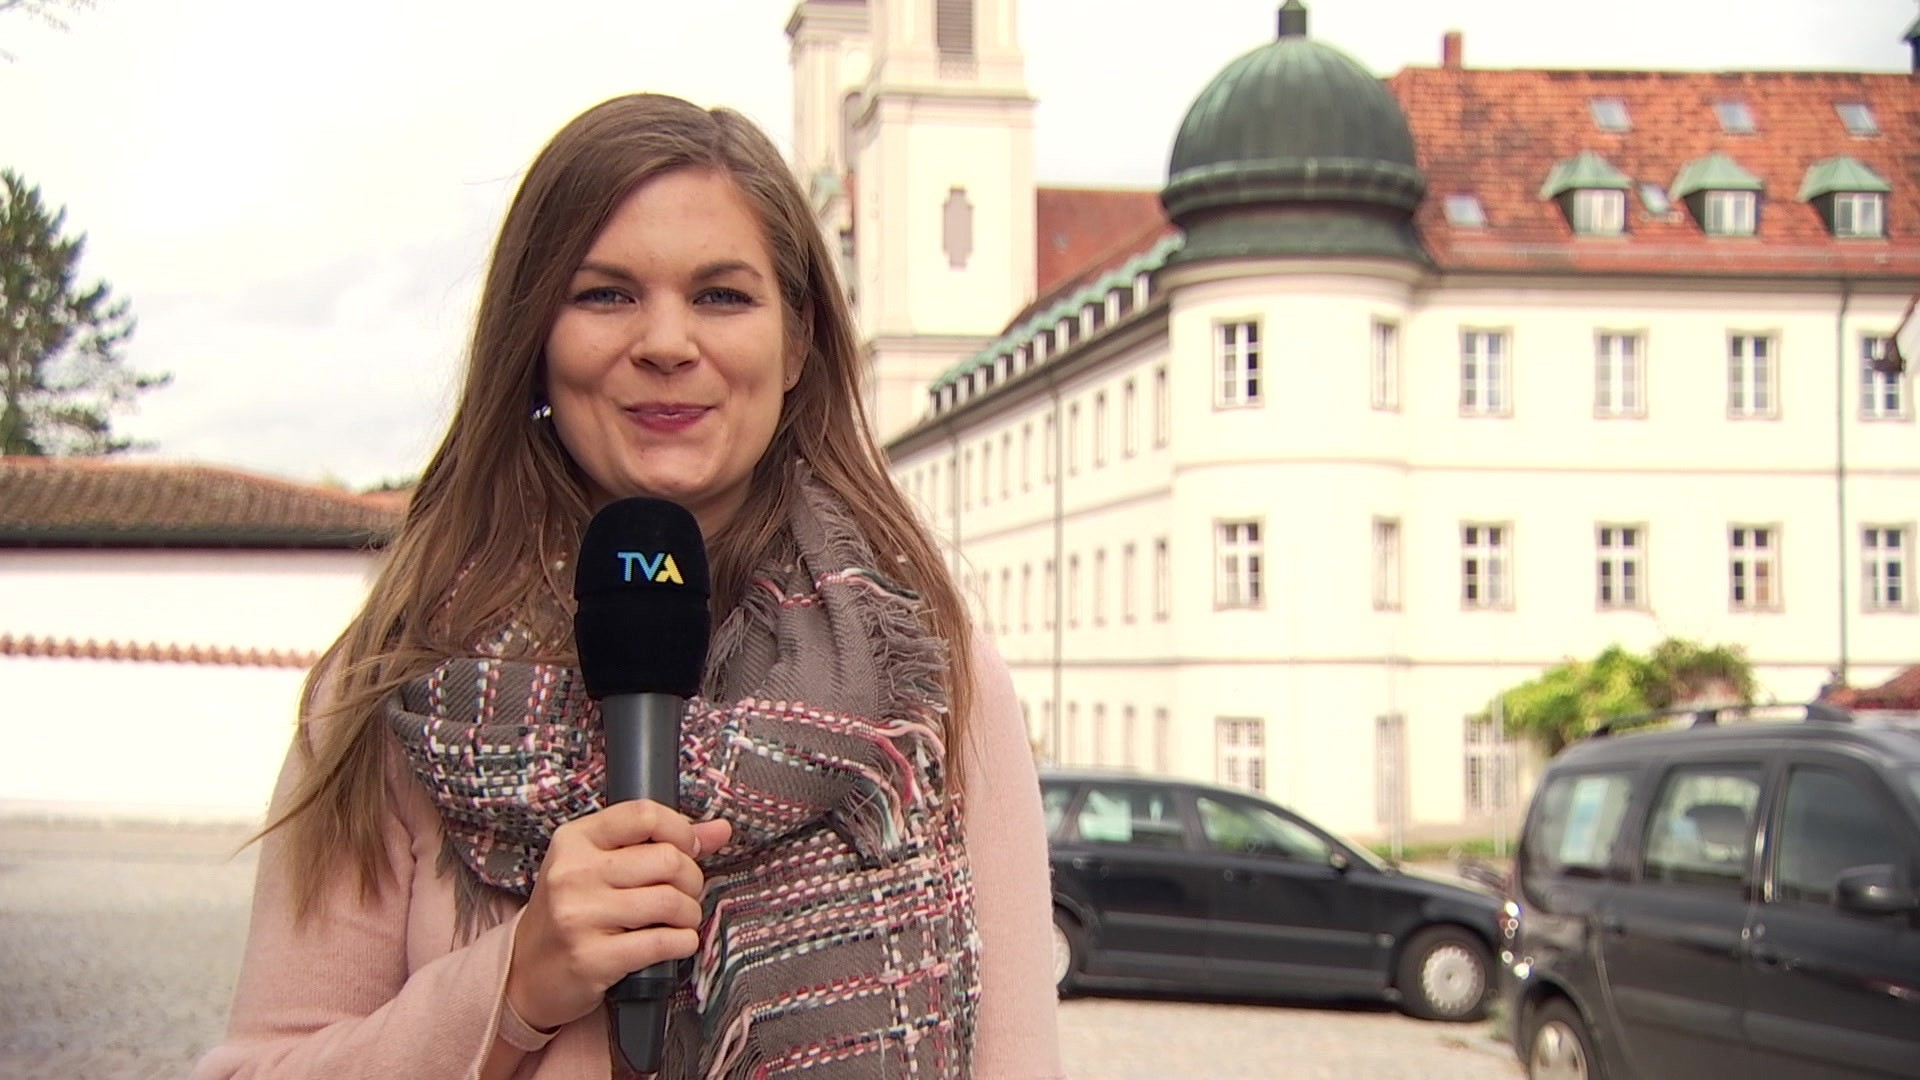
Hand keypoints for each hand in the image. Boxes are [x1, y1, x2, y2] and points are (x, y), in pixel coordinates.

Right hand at [504, 800, 732, 1032]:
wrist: (527, 971)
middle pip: (667, 860)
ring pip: (670, 901)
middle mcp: (573, 873)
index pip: (643, 814)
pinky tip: (676, 942)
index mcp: (575, 840)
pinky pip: (662, 943)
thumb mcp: (602, 865)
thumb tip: (720, 829)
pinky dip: (683, 942)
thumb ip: (660, 842)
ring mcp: (579, 916)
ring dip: (690, 913)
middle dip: (692, 878)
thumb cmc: (574, 911)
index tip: (687, 848)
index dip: (681, 830)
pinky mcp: (591, 958)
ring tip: (681, 919)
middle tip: (685, 892)